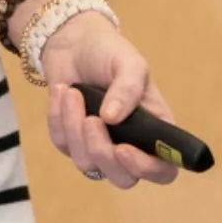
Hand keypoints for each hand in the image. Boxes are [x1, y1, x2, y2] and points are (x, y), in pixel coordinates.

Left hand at [41, 10, 178, 189]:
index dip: (147, 168)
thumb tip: (112, 119)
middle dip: (102, 151)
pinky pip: (62, 144)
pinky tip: (63, 92)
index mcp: (155, 131)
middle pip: (123, 178)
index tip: (124, 149)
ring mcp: (99, 147)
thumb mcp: (128, 62)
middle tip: (92, 119)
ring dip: (75, 127)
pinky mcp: (71, 142)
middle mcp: (130, 146)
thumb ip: (127, 88)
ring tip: (73, 93)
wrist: (73, 44)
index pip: (163, 170)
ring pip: (87, 164)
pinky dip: (58, 116)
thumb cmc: (110, 53)